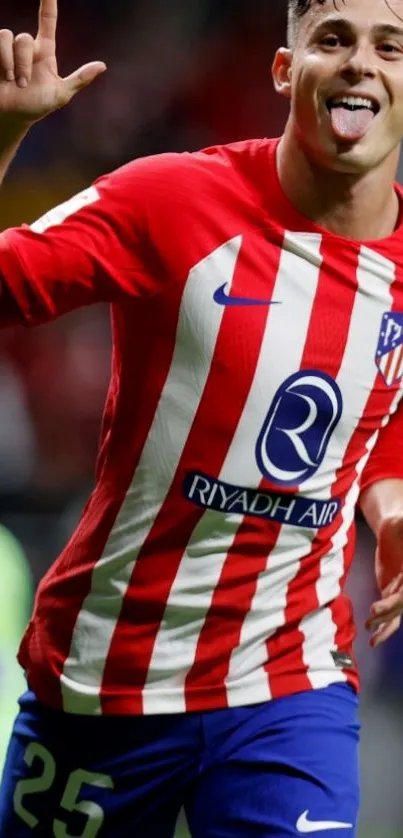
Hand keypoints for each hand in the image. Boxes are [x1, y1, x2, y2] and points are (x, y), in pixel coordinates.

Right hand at [0, 0, 105, 126]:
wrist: (12, 117)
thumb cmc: (35, 106)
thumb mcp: (60, 94)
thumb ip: (80, 79)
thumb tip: (103, 65)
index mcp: (44, 52)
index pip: (47, 21)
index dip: (48, 3)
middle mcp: (26, 47)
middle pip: (24, 38)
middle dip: (23, 63)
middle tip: (23, 84)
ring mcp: (9, 50)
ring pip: (8, 37)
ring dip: (12, 62)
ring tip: (13, 81)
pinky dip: (2, 58)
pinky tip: (4, 76)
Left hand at [366, 517, 402, 646]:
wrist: (394, 529)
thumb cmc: (400, 525)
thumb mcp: (401, 522)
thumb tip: (401, 519)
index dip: (400, 598)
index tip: (389, 600)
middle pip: (401, 604)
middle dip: (389, 610)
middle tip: (373, 613)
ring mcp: (400, 591)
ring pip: (396, 614)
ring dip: (384, 625)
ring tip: (373, 639)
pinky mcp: (390, 593)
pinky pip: (386, 612)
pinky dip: (380, 625)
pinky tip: (372, 636)